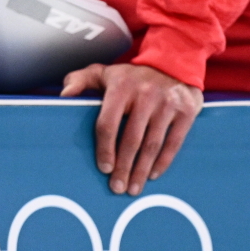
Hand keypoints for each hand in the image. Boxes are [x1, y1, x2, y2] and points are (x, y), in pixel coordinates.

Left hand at [60, 63, 201, 195]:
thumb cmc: (131, 76)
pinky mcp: (186, 111)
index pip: (108, 124)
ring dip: (142, 171)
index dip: (105, 149)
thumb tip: (64, 95)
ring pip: (152, 145)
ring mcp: (167, 104)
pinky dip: (163, 162)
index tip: (104, 168)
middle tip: (117, 188)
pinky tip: (153, 174)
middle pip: (131, 140)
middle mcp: (145, 95)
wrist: (174, 62)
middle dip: (124, 168)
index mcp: (121, 87)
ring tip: (134, 188)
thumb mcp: (103, 72)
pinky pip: (173, 143)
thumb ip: (79, 81)